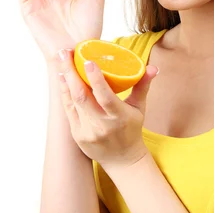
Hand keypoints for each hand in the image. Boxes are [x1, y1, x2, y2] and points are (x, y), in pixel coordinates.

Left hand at [56, 48, 158, 169]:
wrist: (122, 159)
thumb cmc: (131, 129)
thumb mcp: (139, 108)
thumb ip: (143, 85)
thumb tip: (152, 67)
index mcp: (119, 117)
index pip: (106, 97)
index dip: (96, 79)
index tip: (89, 61)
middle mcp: (102, 125)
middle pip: (83, 97)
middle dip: (71, 73)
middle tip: (65, 53)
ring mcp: (87, 131)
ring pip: (72, 102)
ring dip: (65, 80)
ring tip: (61, 60)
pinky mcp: (77, 135)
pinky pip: (68, 110)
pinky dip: (64, 92)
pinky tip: (62, 78)